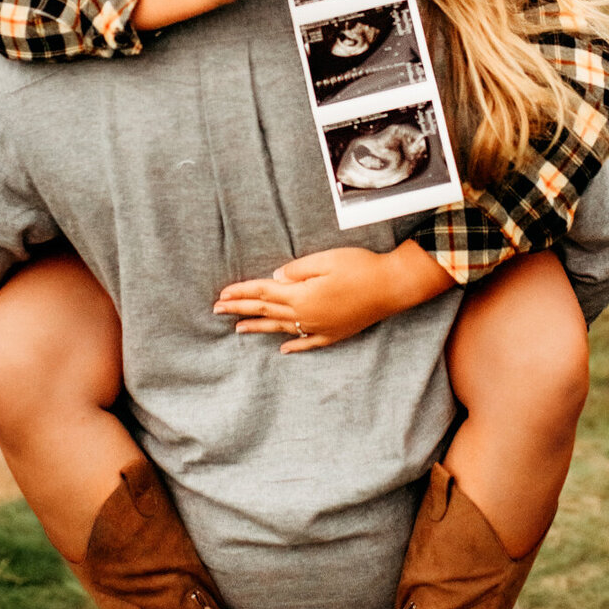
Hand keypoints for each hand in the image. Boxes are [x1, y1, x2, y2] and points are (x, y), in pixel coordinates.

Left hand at [214, 243, 455, 352]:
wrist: (391, 287)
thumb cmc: (360, 267)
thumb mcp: (325, 260)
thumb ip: (297, 270)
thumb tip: (275, 278)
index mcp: (301, 295)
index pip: (262, 293)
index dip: (241, 293)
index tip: (221, 296)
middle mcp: (306, 315)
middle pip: (266, 312)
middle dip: (240, 310)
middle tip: (218, 312)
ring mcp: (320, 327)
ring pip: (282, 329)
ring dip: (258, 328)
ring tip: (239, 330)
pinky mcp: (334, 334)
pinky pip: (308, 343)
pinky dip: (293, 345)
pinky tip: (282, 348)